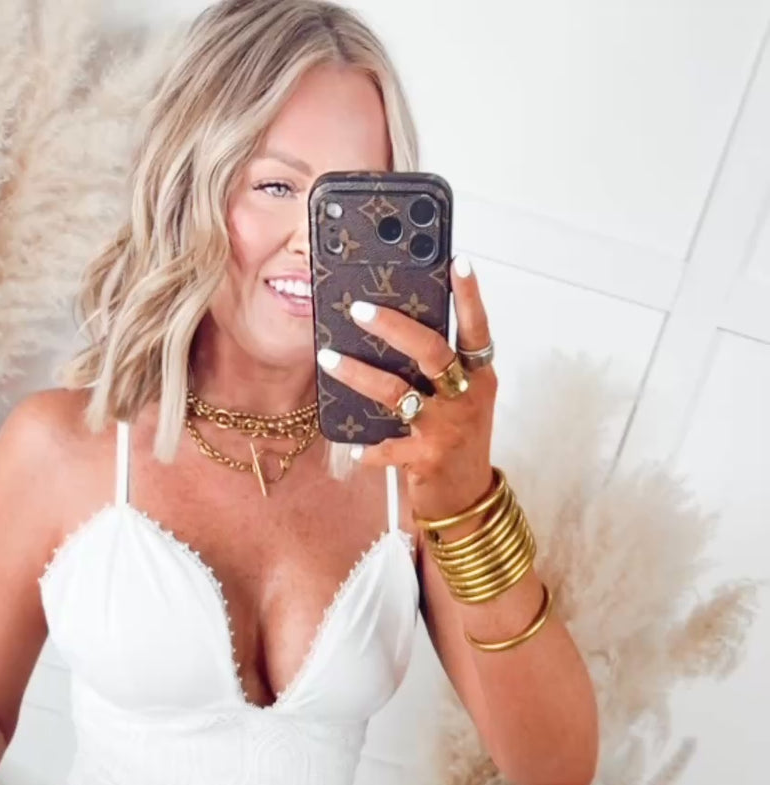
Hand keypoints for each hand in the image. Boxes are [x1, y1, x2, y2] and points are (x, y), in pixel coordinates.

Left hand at [317, 254, 497, 523]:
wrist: (467, 500)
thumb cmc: (458, 441)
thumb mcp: (461, 400)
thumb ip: (440, 369)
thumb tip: (394, 329)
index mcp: (479, 376)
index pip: (477, 328)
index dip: (470, 296)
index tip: (459, 261)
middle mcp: (467, 397)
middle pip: (433, 351)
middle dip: (395, 327)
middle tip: (360, 308)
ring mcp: (448, 428)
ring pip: (400, 393)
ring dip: (360, 374)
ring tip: (329, 358)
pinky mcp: (428, 459)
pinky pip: (389, 448)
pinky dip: (369, 447)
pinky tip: (353, 445)